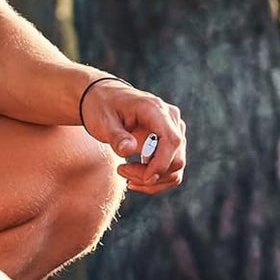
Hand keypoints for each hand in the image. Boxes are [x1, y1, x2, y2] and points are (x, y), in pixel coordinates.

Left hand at [81, 79, 185, 193]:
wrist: (105, 99)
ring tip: (126, 173)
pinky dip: (156, 178)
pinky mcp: (171, 141)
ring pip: (176, 166)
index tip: (143, 178)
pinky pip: (171, 167)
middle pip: (176, 158)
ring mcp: (174, 130)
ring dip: (153, 180)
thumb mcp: (103, 121)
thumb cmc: (102, 108)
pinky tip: (135, 177)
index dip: (161, 164)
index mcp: (155, 109)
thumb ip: (116, 136)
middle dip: (150, 174)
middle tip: (122, 171)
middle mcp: (171, 119)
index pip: (172, 140)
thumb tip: (128, 150)